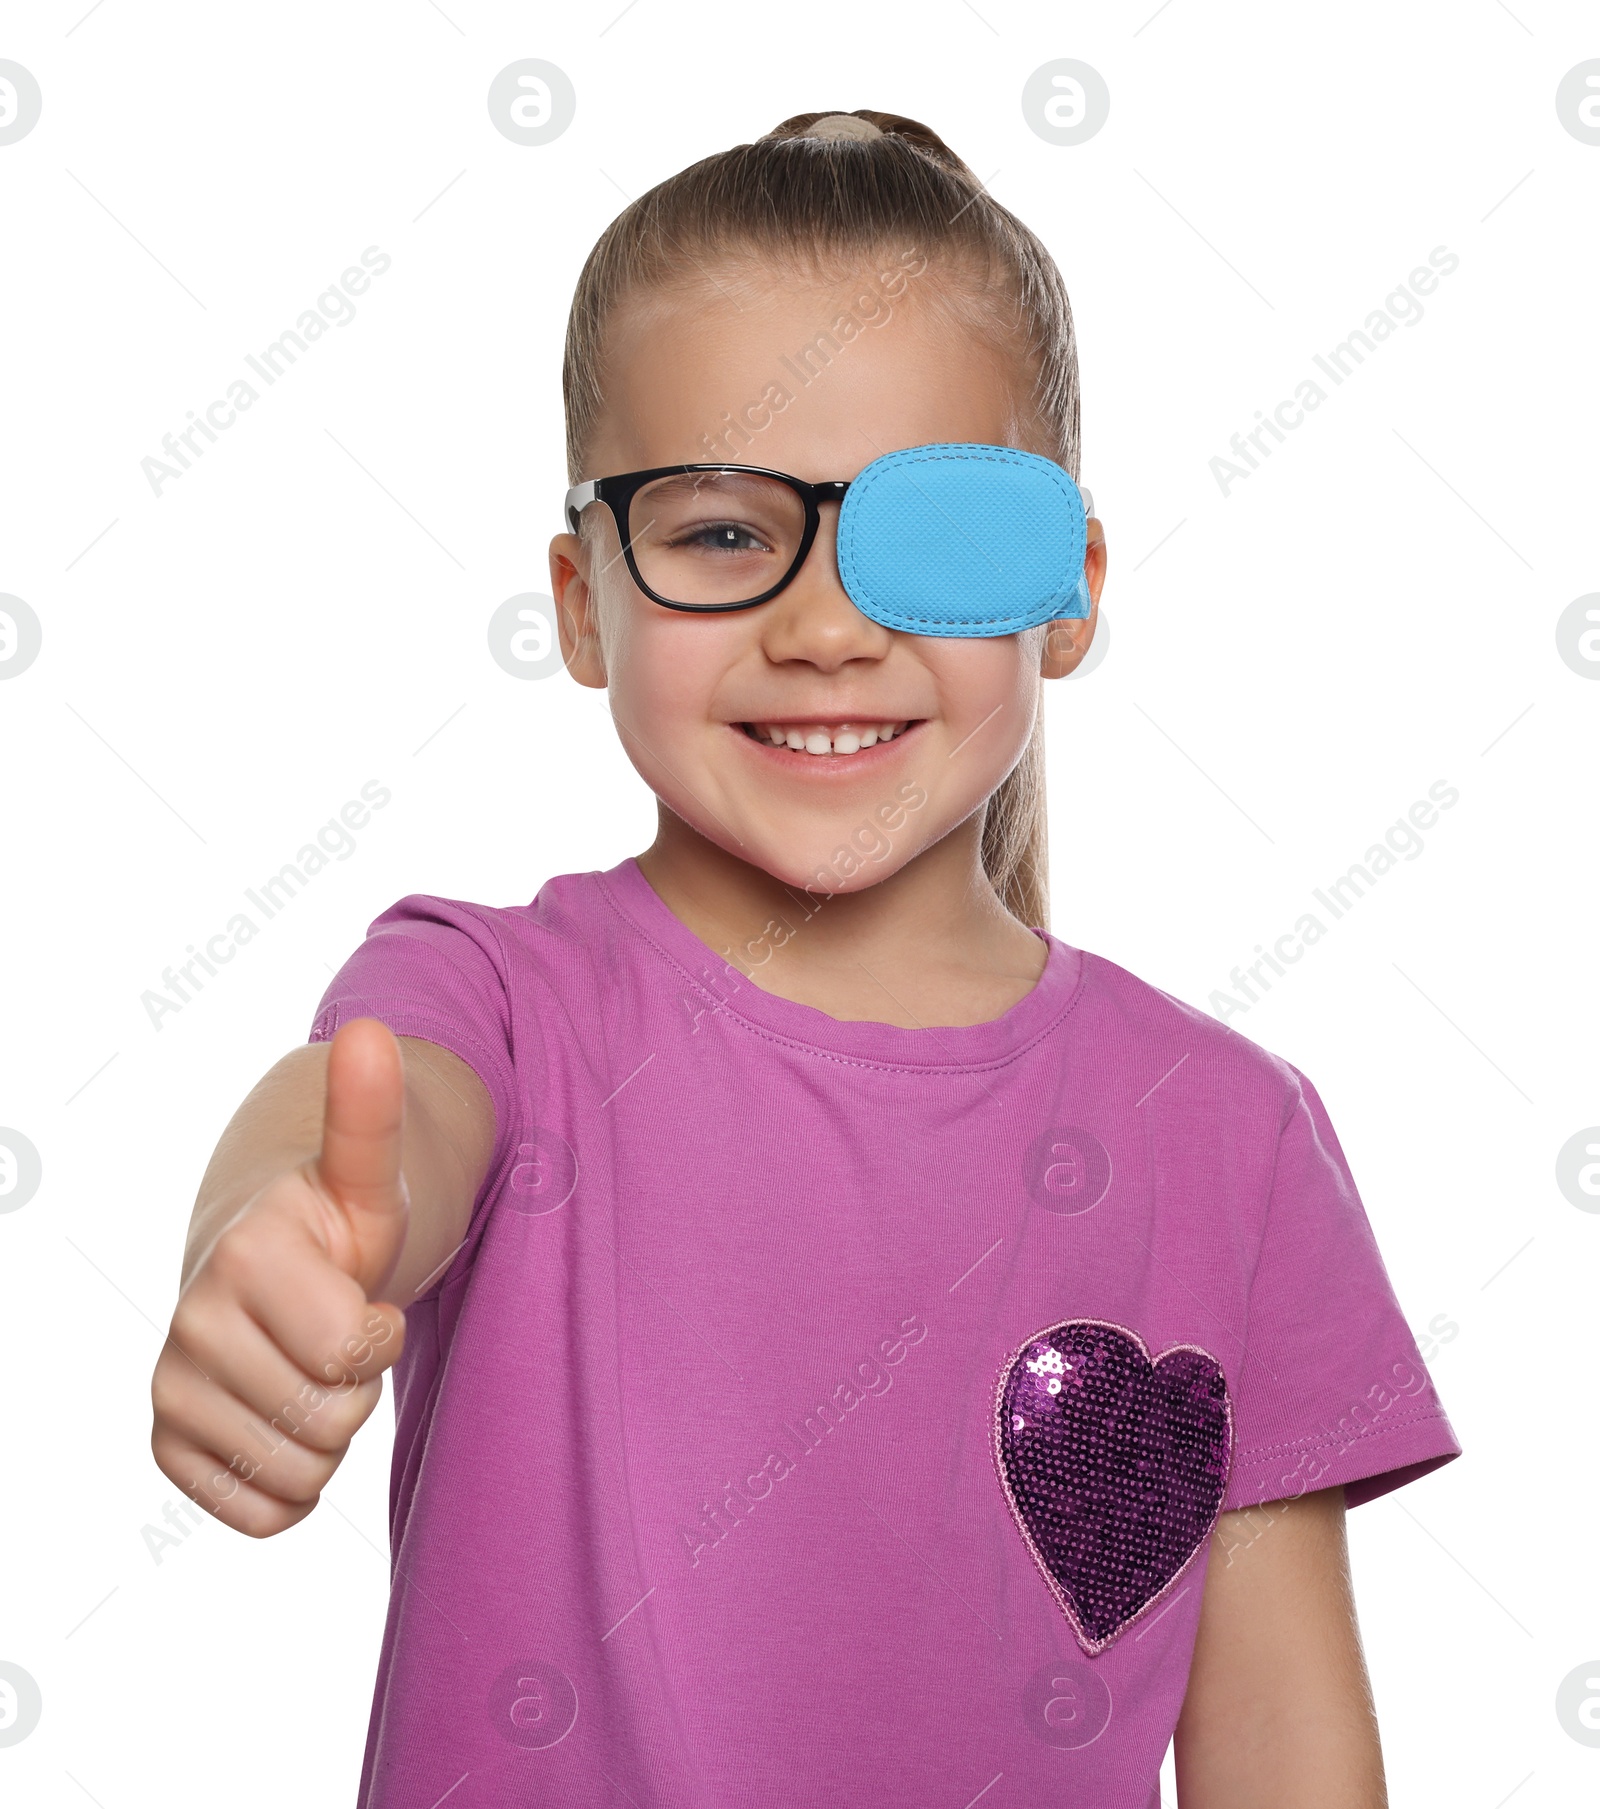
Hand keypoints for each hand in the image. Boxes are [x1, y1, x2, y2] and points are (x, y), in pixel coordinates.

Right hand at [150, 1018, 411, 1536]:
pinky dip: (292, 1484)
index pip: (353, 1349)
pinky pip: (259, 1513)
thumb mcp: (366, 1175)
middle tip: (337, 1332)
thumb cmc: (336, 1223)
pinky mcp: (168, 1444)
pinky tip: (287, 1416)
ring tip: (313, 1366)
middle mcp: (192, 1322)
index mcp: (245, 1253)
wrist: (271, 1266)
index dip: (379, 1330)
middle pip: (331, 1419)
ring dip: (330, 1433)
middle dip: (356, 1382)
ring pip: (299, 1473)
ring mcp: (172, 1387)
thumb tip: (373, 1029)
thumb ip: (370, 1113)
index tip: (360, 1291)